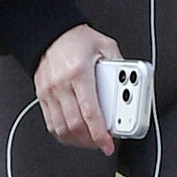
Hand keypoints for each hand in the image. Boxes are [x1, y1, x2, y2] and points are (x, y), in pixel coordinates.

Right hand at [34, 24, 121, 153]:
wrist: (51, 33)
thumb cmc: (77, 39)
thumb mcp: (105, 46)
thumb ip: (120, 65)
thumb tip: (134, 82)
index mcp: (79, 73)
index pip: (90, 112)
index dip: (100, 133)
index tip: (108, 144)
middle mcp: (61, 84)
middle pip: (75, 125)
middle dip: (91, 140)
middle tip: (103, 143)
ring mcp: (50, 92)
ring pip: (62, 128)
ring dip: (78, 140)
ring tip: (91, 140)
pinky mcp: (42, 96)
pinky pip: (51, 124)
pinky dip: (64, 134)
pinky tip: (76, 134)